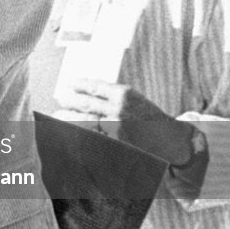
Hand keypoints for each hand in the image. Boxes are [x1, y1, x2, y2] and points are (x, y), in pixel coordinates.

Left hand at [54, 78, 192, 166]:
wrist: (171, 140)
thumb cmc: (148, 117)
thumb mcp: (133, 99)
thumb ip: (110, 94)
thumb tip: (82, 90)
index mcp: (124, 94)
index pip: (94, 87)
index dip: (79, 85)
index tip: (70, 84)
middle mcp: (119, 110)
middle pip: (86, 104)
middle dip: (69, 101)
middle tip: (60, 99)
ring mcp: (116, 128)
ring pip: (85, 122)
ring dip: (69, 119)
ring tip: (58, 116)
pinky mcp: (116, 144)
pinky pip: (92, 138)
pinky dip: (80, 135)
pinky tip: (71, 132)